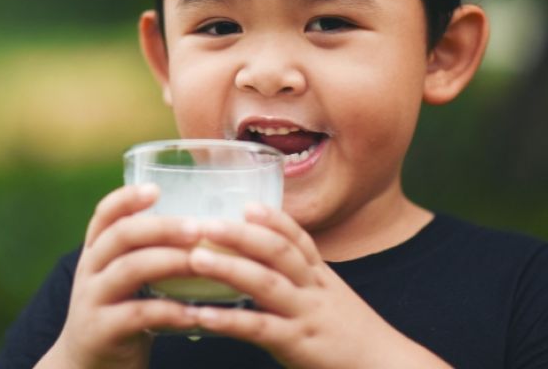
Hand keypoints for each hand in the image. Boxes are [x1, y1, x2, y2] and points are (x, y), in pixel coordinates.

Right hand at [37, 184, 201, 368]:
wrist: (86, 366)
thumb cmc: (120, 311)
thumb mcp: (124, 277)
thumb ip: (148, 252)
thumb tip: (206, 225)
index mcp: (96, 250)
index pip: (105, 213)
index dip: (128, 198)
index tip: (156, 188)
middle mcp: (89, 269)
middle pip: (121, 235)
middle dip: (162, 227)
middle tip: (198, 228)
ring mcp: (91, 300)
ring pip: (129, 269)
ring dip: (170, 262)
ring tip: (202, 262)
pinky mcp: (101, 331)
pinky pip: (137, 315)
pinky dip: (170, 311)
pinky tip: (195, 312)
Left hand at [184, 204, 450, 368]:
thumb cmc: (351, 339)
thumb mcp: (332, 301)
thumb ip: (304, 283)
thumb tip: (267, 268)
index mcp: (322, 277)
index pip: (299, 238)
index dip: (273, 219)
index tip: (246, 203)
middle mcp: (315, 289)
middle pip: (279, 252)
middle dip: (242, 234)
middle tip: (206, 223)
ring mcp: (308, 315)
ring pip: (267, 283)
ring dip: (229, 267)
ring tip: (195, 257)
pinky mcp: (299, 345)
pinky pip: (260, 329)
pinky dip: (230, 320)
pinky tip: (202, 315)